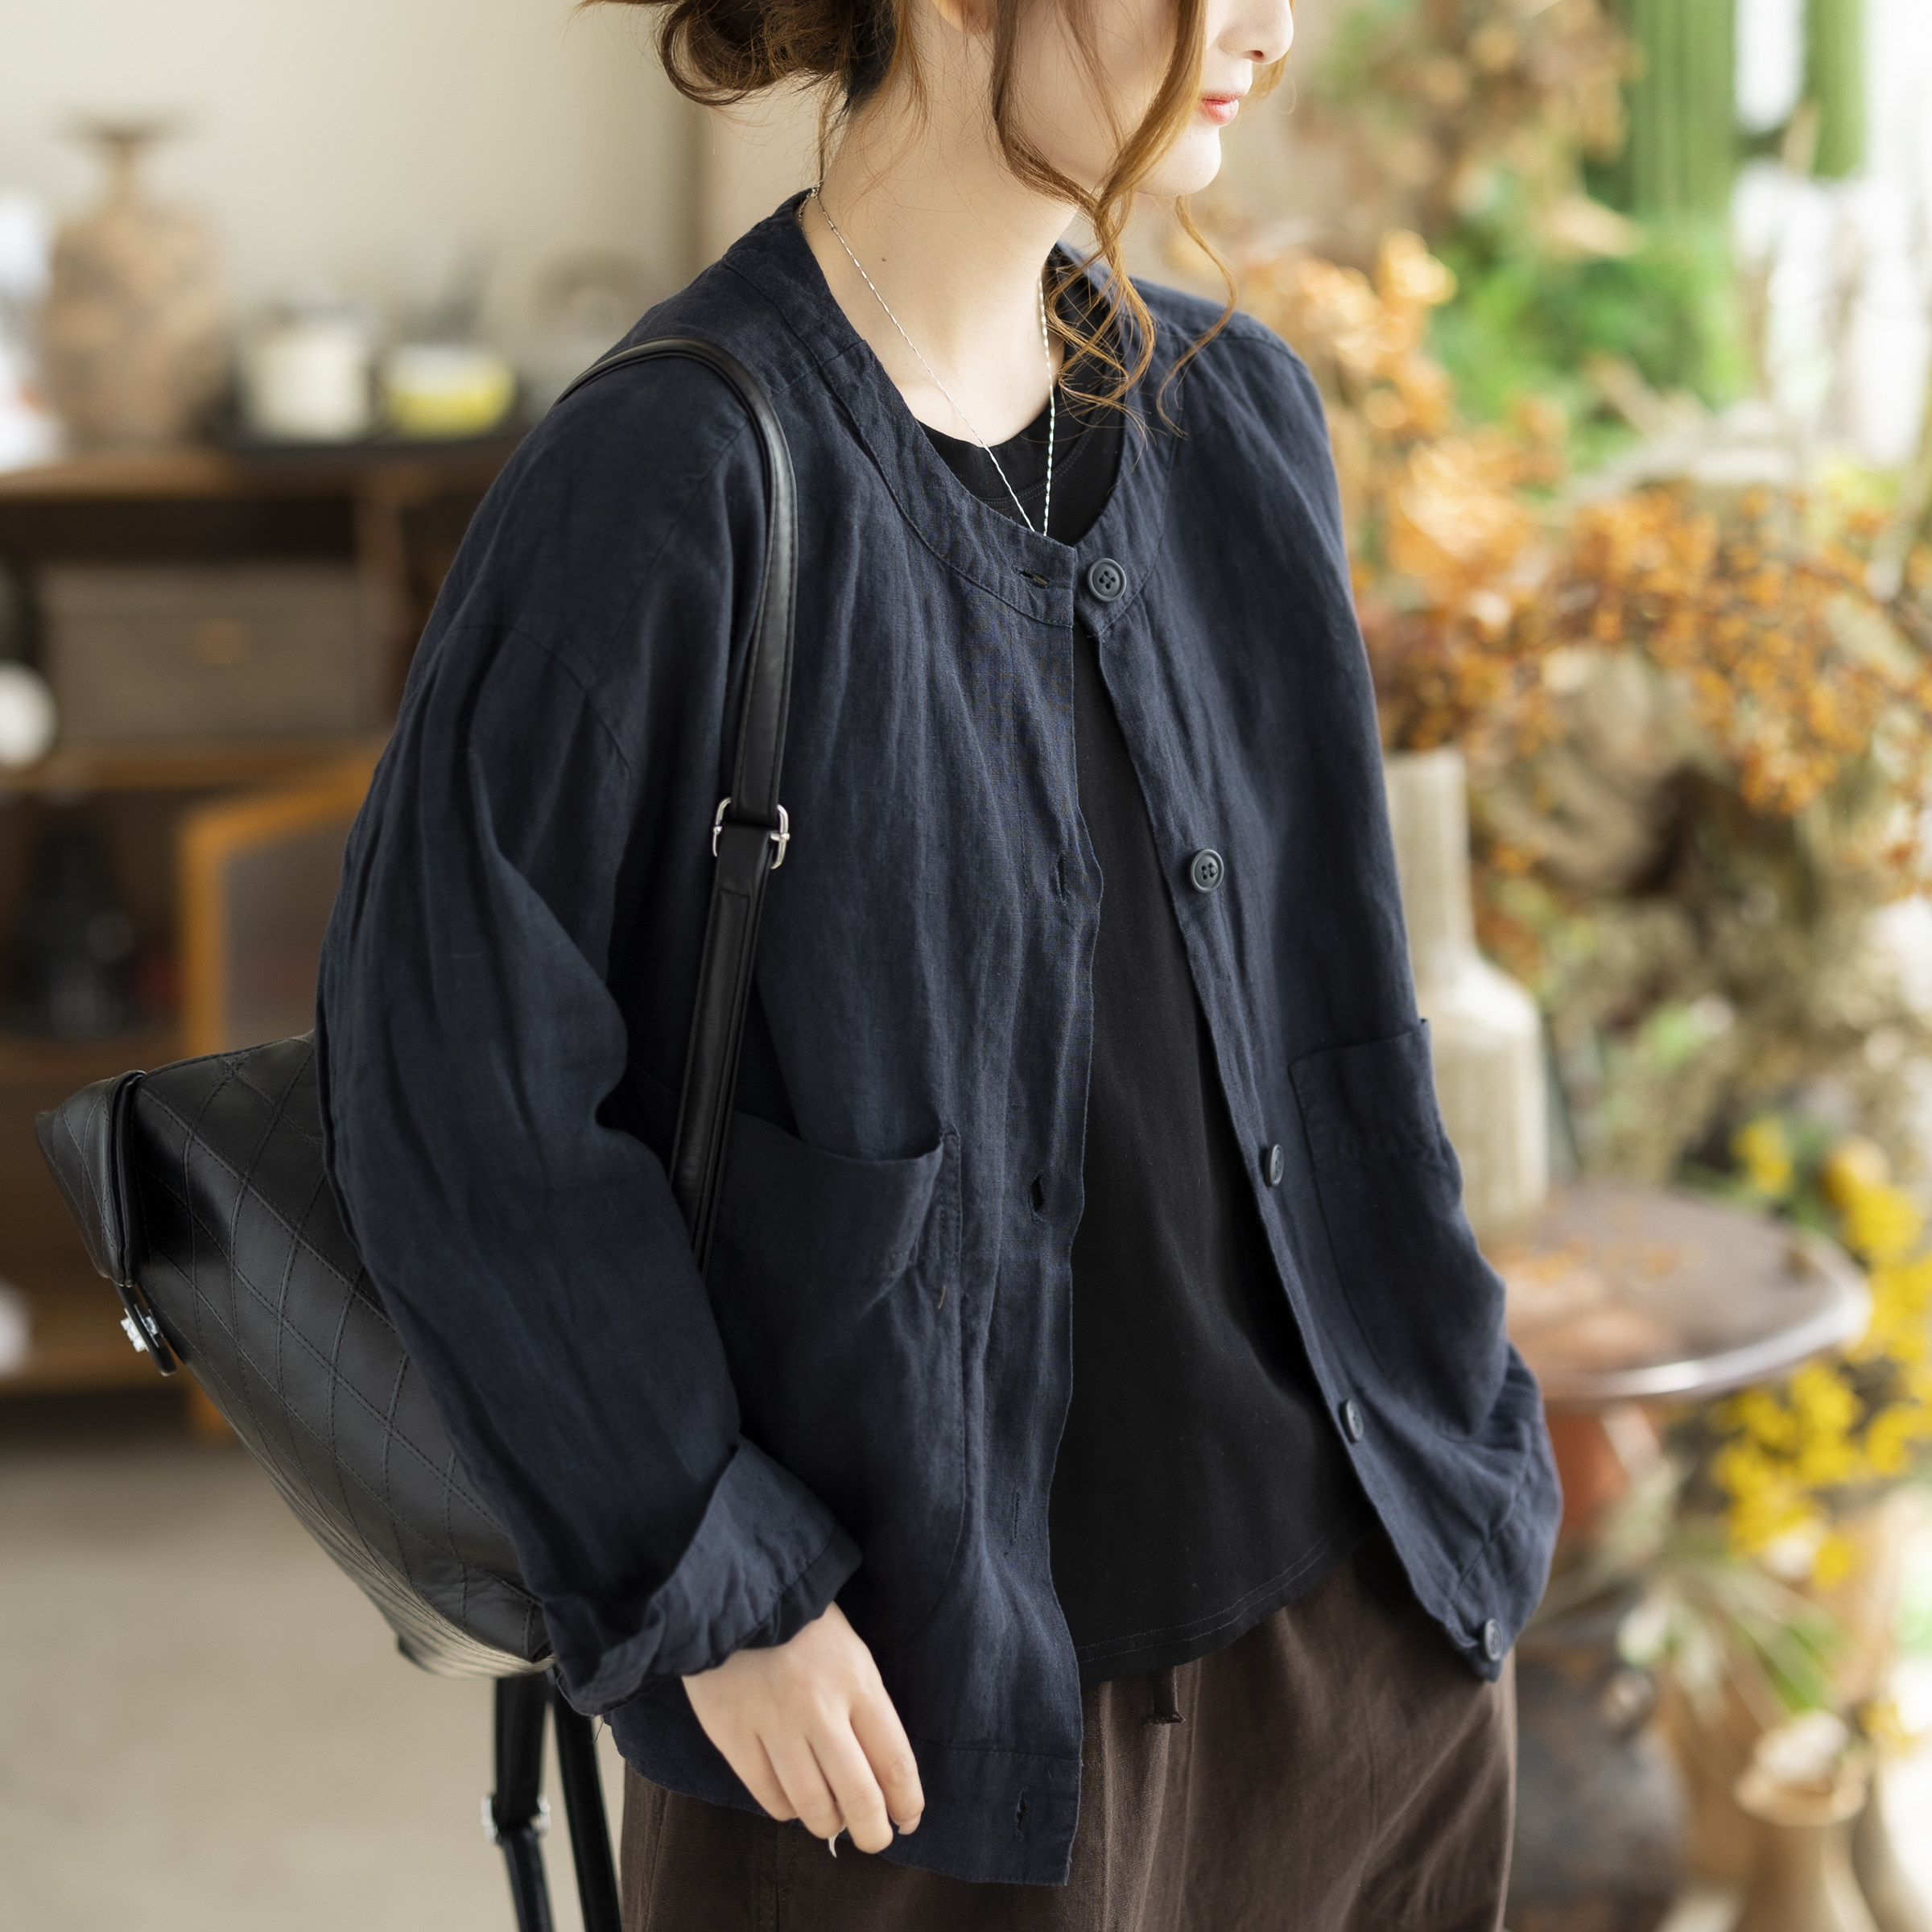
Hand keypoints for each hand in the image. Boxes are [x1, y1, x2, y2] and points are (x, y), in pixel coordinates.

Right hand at [682, 1601, 923, 1852]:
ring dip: (828, 1824)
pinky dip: (787, 1809)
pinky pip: (768, 1797)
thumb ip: (867, 1709)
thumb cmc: (804, 1624)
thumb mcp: (851, 1653)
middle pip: (858, 1796)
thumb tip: (883, 1778)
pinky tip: (793, 1800)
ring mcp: (773, 1723)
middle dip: (873, 1831)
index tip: (908, 1820)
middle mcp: (819, 1707)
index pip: (894, 1760)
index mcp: (857, 1681)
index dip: (906, 1802)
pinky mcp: (733, 1735)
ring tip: (832, 1819)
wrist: (733, 1592)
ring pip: (812, 1806)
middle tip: (875, 1838)